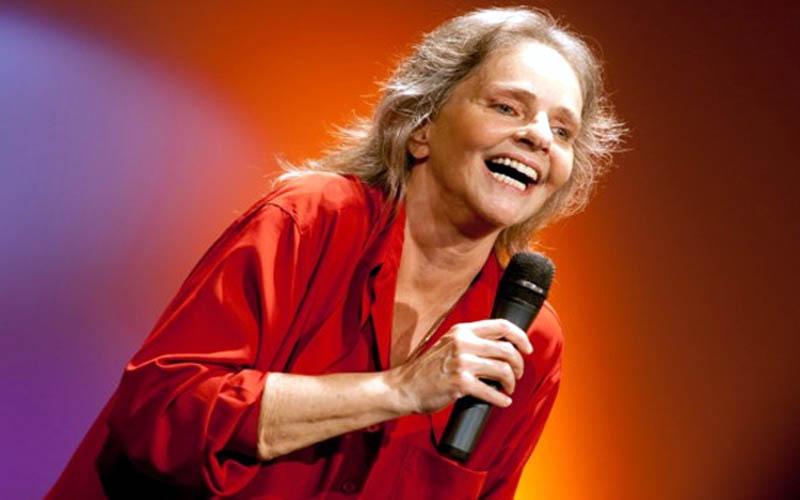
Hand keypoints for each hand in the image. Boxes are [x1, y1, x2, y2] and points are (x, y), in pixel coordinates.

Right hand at [387, 319, 533, 414]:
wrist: (405, 386)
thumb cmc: (428, 369)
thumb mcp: (449, 344)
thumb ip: (471, 341)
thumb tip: (501, 347)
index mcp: (462, 330)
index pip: (501, 325)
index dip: (520, 336)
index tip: (527, 348)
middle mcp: (463, 343)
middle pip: (507, 349)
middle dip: (518, 365)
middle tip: (516, 375)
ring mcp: (462, 362)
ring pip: (503, 369)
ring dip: (511, 382)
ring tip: (508, 389)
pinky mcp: (460, 383)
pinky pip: (491, 391)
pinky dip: (501, 399)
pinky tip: (502, 401)